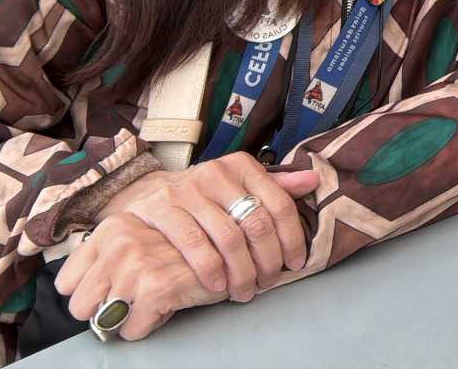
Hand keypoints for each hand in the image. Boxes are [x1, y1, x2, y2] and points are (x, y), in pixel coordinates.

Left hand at [54, 213, 227, 340]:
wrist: (237, 241)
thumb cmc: (191, 246)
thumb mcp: (143, 239)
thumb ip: (113, 256)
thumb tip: (82, 293)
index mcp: (111, 229)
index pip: (66, 282)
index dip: (88, 295)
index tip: (108, 295)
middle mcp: (118, 242)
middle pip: (78, 306)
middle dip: (102, 313)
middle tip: (130, 304)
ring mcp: (135, 264)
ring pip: (103, 321)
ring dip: (128, 319)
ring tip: (153, 303)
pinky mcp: (155, 287)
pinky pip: (131, 330)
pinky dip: (148, 327)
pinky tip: (168, 307)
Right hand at [98, 153, 319, 301]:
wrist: (144, 193)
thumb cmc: (202, 196)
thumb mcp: (238, 185)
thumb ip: (275, 186)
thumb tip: (313, 179)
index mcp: (242, 166)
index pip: (279, 204)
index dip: (292, 238)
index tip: (296, 263)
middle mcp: (217, 174)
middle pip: (256, 224)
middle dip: (267, 260)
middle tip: (269, 283)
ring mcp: (188, 190)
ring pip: (228, 238)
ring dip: (241, 272)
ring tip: (245, 291)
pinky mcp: (163, 208)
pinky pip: (195, 245)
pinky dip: (211, 270)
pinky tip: (218, 285)